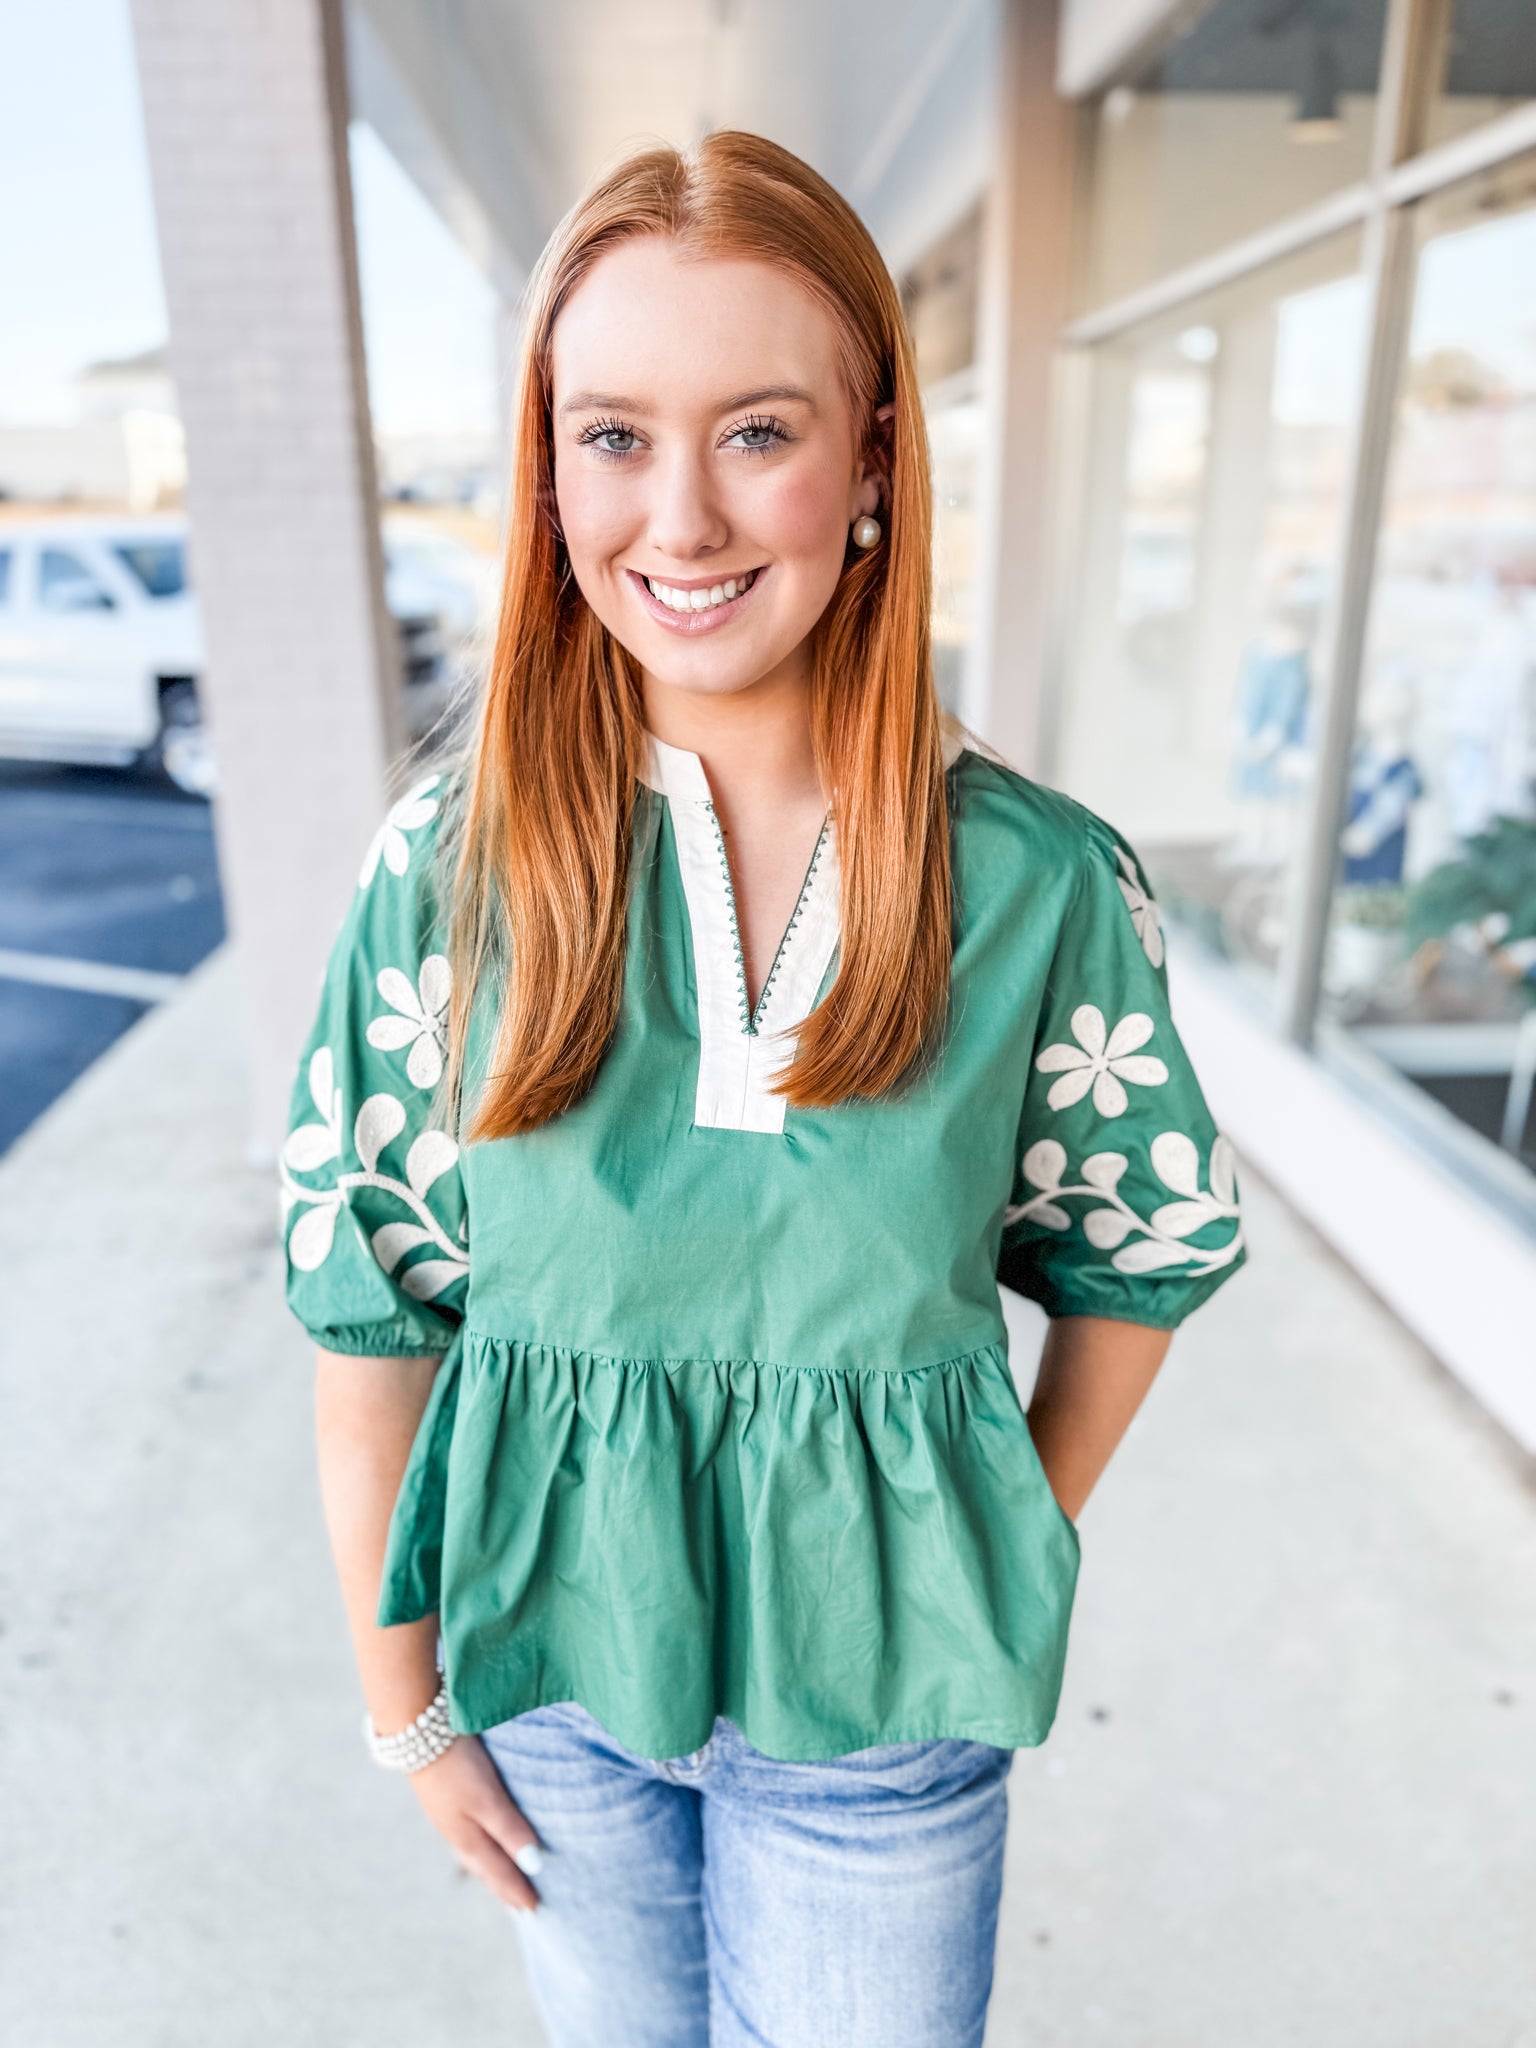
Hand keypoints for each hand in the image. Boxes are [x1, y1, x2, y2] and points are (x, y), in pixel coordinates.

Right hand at [409, 1732, 544, 1910]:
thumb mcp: (487, 1799)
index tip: (535, 1909)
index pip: (498, 1872)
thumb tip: (534, 1866)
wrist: (415, 1731)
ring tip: (504, 1878)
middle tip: (521, 1905)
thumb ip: (509, 1830)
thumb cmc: (456, 1766)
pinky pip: (468, 1834)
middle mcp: (456, 1832)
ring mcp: (448, 1815)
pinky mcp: (445, 1797)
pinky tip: (483, 1837)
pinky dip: (481, 1846)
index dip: (516, 1890)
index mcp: (467, 1838)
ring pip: (475, 1852)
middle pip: (484, 1867)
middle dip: (503, 1886)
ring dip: (491, 1868)